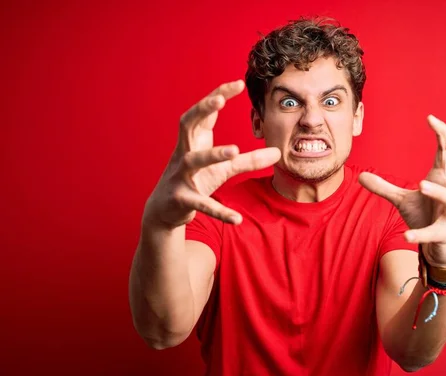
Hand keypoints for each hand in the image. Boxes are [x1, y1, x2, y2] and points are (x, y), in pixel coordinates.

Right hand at [144, 80, 280, 227]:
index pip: (204, 113)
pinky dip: (218, 211)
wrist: (165, 211)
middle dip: (201, 110)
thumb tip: (277, 153)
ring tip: (235, 150)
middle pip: (187, 125)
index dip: (217, 96)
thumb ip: (249, 160)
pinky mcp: (181, 199)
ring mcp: (180, 176)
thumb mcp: (224, 169)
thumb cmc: (195, 181)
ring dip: (212, 154)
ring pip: (193, 161)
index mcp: (193, 141)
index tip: (237, 83)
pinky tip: (237, 219)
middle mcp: (184, 153)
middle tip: (219, 101)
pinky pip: (201, 203)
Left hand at [359, 115, 445, 266]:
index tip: (430, 118)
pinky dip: (420, 234)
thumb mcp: (401, 199)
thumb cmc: (423, 215)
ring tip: (421, 185)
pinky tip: (406, 235)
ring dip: (439, 192)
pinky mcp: (444, 233)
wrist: (436, 246)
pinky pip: (434, 232)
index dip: (442, 133)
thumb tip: (359, 176)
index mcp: (442, 180)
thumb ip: (383, 187)